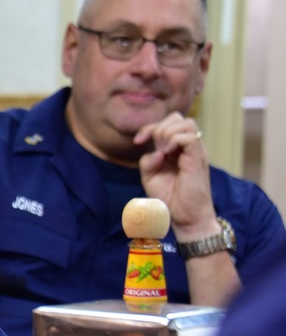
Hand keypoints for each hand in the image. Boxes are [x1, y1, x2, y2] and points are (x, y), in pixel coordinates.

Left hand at [133, 112, 216, 233]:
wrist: (186, 217)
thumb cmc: (170, 198)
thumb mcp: (150, 177)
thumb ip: (147, 161)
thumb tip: (155, 150)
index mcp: (177, 149)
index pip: (166, 124)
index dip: (149, 128)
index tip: (138, 142)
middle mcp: (188, 147)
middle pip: (178, 118)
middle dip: (159, 127)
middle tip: (154, 147)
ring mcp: (195, 152)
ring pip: (186, 123)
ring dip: (167, 132)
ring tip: (162, 151)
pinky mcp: (198, 159)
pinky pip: (189, 137)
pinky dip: (174, 140)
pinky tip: (167, 154)